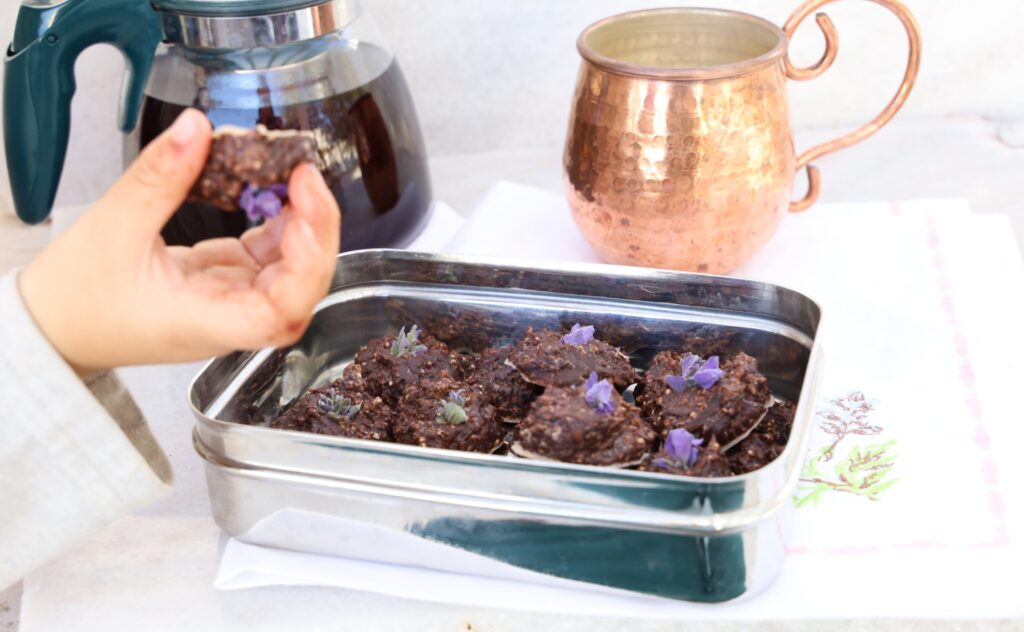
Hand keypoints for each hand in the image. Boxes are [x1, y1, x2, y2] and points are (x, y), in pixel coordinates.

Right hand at [18, 109, 340, 373]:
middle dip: (317, 232)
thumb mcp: (113, 227)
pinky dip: (280, 221)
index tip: (305, 214)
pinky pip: (267, 253)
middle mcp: (230, 317)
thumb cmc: (77, 300)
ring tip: (296, 176)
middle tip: (307, 177)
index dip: (308, 265)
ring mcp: (232, 300)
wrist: (54, 326)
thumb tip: (196, 128)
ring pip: (291, 269)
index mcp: (207, 322)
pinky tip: (279, 190)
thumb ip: (160, 177)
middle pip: (302, 288)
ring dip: (303, 224)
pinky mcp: (226, 280)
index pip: (283, 312)